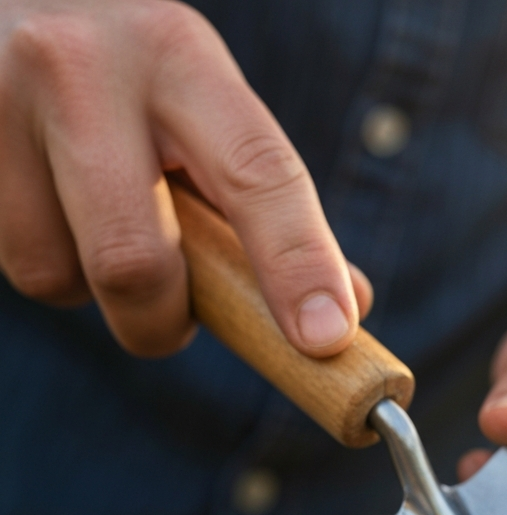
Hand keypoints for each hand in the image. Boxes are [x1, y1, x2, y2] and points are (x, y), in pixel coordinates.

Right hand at [0, 0, 370, 356]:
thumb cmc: (127, 73)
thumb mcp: (206, 106)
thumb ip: (272, 203)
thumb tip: (346, 305)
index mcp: (180, 57)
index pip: (258, 174)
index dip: (297, 265)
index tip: (324, 337)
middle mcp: (83, 66)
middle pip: (135, 261)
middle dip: (162, 322)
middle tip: (171, 319)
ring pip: (58, 275)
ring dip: (92, 291)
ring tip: (94, 227)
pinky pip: (12, 261)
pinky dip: (46, 264)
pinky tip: (48, 208)